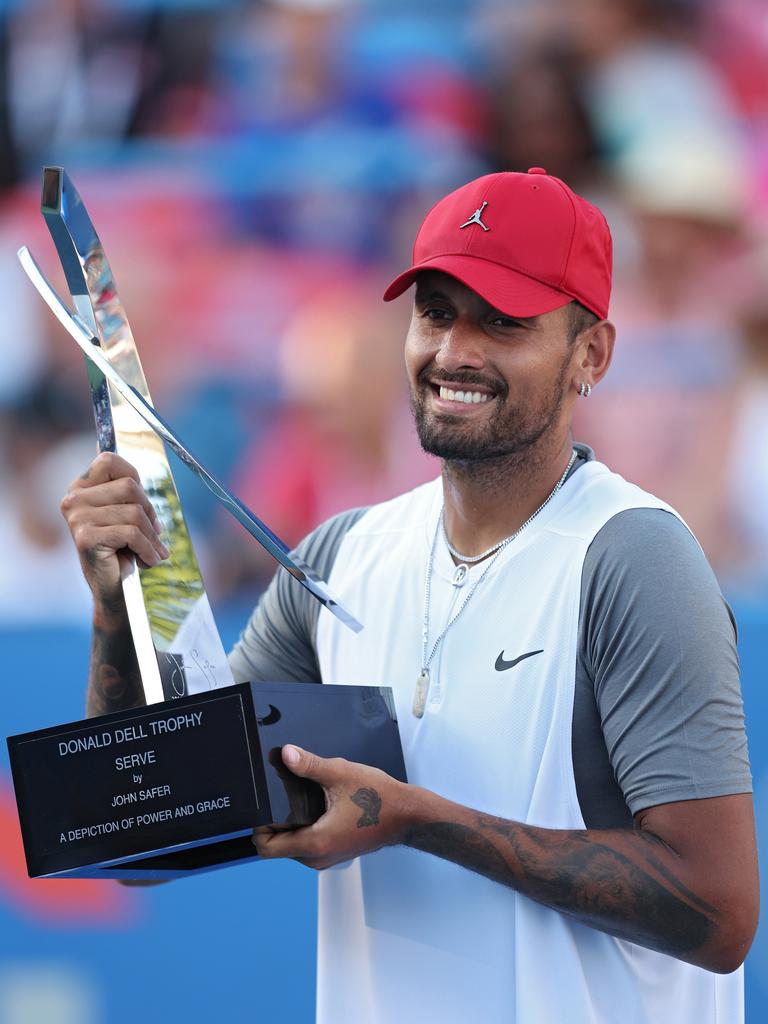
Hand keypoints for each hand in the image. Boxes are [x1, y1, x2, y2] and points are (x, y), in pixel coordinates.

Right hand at [60, 451, 168, 609]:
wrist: (115, 591)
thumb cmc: (123, 550)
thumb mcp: (125, 513)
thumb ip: (120, 484)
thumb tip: (110, 442)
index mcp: (80, 488)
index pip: (109, 459)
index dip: (134, 478)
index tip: (143, 504)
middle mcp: (73, 499)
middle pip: (129, 487)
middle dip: (150, 513)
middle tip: (155, 534)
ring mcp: (76, 518)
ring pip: (134, 512)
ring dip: (152, 536)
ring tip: (152, 551)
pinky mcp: (85, 538)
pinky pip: (131, 532)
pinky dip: (148, 548)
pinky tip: (149, 560)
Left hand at [252, 745, 412, 869]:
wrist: (408, 815)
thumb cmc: (379, 799)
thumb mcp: (340, 774)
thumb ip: (309, 765)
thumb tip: (286, 754)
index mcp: (315, 842)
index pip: (267, 848)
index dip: (258, 828)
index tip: (262, 806)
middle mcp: (318, 857)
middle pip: (278, 847)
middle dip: (275, 822)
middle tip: (282, 795)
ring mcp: (328, 858)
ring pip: (294, 845)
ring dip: (292, 824)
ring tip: (303, 797)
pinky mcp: (336, 852)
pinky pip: (309, 844)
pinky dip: (306, 827)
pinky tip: (319, 805)